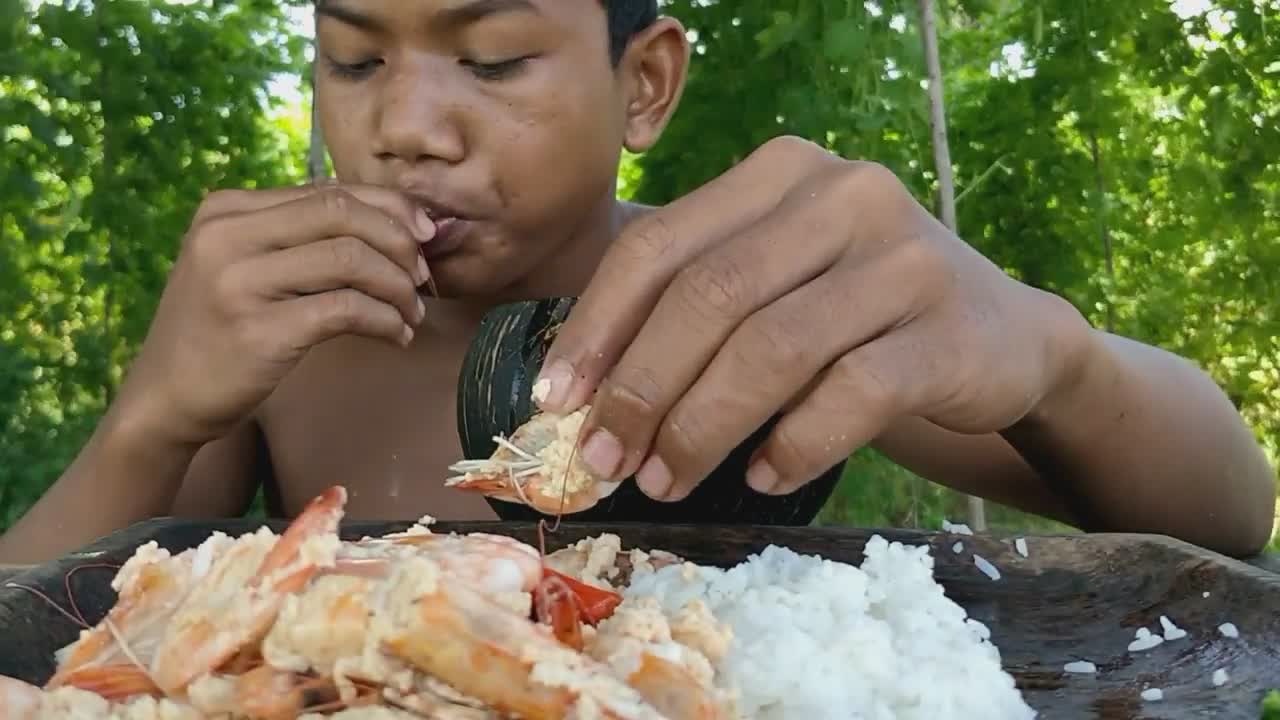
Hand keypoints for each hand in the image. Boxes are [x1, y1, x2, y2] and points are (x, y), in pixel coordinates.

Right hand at [117, 183, 436, 445]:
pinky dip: (385, 320)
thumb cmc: (220, 331)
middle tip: (423, 277)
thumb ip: (299, 236)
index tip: (425, 236)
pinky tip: (395, 335)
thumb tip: (395, 220)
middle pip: (343, 215)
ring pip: (352, 259)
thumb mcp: (245, 265)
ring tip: (411, 312)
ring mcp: (239, 282)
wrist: (165, 399)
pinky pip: (347, 309)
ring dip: (398, 287)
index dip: (390, 209)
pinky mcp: (260, 330)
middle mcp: (227, 235)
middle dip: (400, 243)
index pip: (329, 191)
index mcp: (226, 209)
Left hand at [534, 136, 1089, 500]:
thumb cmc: (854, 315)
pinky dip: (793, 444)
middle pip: (710, 295)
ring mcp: (904, 259)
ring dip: (701, 427)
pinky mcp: (947, 331)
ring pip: (772, 348)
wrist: (999, 338)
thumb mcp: (776, 281)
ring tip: (665, 479)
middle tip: (604, 458)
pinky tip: (762, 474)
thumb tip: (582, 399)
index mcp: (781, 172)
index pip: (663, 244)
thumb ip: (696, 309)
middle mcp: (844, 195)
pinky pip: (850, 394)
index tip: (557, 398)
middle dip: (641, 386)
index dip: (598, 325)